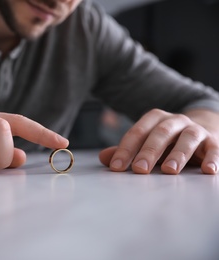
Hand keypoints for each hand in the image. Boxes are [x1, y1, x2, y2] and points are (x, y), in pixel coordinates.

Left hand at [99, 109, 218, 173]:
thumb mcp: (148, 144)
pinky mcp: (214, 141)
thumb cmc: (169, 141)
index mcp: (155, 120)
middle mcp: (175, 121)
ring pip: (188, 137)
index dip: (125, 149)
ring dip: (179, 154)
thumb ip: (128, 151)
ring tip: (170, 170)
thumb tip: (104, 158)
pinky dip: (213, 158)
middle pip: (161, 133)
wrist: (204, 129)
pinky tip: (208, 170)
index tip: (116, 167)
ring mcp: (195, 130)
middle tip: (140, 170)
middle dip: (149, 151)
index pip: (137, 132)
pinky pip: (215, 148)